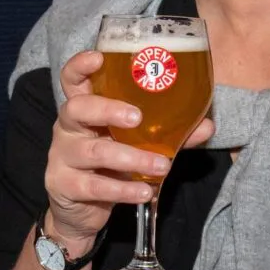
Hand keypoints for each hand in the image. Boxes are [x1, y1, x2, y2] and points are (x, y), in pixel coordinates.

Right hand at [41, 49, 214, 250]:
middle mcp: (68, 127)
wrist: (81, 211)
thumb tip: (208, 126)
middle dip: (107, 109)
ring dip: (131, 157)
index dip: (80, 65)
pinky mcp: (64, 186)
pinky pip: (94, 186)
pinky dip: (123, 189)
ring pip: (93, 151)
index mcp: (84, 108)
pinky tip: (144, 191)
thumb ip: (168, 133)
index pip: (72, 79)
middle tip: (138, 117)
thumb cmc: (111, 164)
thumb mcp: (137, 144)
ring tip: (163, 165)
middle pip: (77, 108)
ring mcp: (62, 157)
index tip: (98, 58)